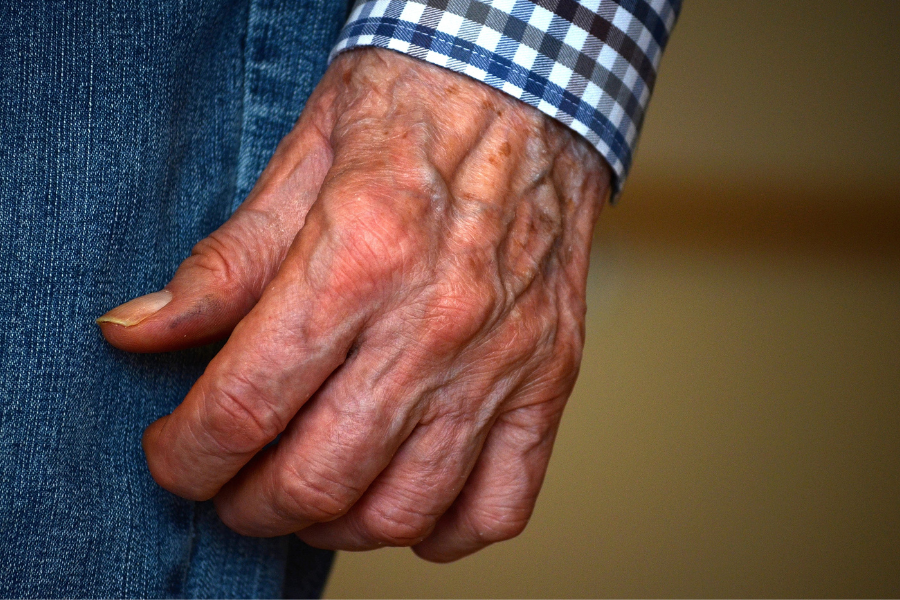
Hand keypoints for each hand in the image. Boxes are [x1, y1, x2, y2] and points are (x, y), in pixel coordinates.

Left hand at [99, 48, 609, 561]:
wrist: (535, 88)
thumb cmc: (418, 106)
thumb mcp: (304, 156)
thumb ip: (226, 262)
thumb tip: (140, 330)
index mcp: (359, 256)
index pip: (246, 403)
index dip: (186, 453)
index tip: (174, 452)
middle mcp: (434, 323)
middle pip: (318, 477)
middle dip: (246, 504)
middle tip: (230, 482)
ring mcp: (502, 360)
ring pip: (403, 509)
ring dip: (332, 527)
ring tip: (307, 493)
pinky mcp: (549, 378)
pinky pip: (499, 505)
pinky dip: (440, 532)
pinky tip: (403, 500)